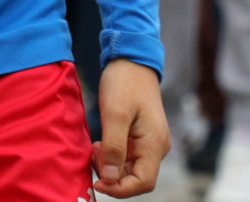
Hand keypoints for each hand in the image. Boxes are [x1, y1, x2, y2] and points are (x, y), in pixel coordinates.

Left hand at [95, 58, 168, 197]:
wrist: (131, 59)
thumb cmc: (124, 83)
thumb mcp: (115, 114)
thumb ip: (113, 147)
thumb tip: (110, 178)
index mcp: (154, 144)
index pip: (143, 183)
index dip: (119, 189)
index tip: (96, 181)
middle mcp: (157, 147)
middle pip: (136, 178)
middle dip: (112, 176)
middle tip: (92, 157)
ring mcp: (150, 142)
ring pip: (131, 169)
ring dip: (111, 166)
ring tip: (94, 148)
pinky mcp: (142, 136)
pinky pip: (128, 156)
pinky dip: (112, 155)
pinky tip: (100, 144)